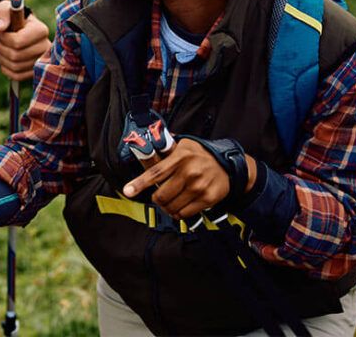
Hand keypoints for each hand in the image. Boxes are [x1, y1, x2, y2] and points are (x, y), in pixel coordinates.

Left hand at [0, 2, 50, 80]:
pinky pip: (16, 76)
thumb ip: (2, 15)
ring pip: (15, 67)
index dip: (4, 38)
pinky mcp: (35, 72)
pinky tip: (6, 58)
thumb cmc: (11, 18)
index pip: (18, 41)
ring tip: (3, 49)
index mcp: (41, 30)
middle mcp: (46, 47)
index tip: (1, 32)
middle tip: (1, 41)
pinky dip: (6, 68)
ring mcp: (42, 61)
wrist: (16, 30)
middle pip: (16, 55)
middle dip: (2, 48)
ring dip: (2, 58)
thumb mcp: (5, 10)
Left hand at [121, 138, 255, 219]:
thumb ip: (165, 147)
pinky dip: (178, 213)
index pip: (155, 173)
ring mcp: (198, 187)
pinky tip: (179, 207)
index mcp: (179, 157)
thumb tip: (144, 141)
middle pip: (161, 195)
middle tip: (158, 196)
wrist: (228, 166)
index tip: (128, 191)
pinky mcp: (207, 199)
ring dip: (166, 208)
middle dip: (156, 198)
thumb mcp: (184, 144)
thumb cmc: (200, 155)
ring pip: (172, 206)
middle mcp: (188, 172)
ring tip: (169, 202)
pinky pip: (185, 213)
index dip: (139, 183)